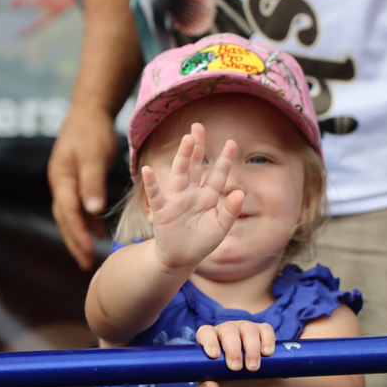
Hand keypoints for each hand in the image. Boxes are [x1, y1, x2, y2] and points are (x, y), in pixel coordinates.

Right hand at [47, 105, 120, 269]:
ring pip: (70, 215)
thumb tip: (92, 211)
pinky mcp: (74, 180)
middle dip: (75, 242)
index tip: (89, 252)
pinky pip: (77, 207)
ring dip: (79, 235)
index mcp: (61, 180)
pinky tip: (99, 230)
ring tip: (90, 254)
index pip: (69, 214)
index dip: (78, 234)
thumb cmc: (92, 131)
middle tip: (86, 265)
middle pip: (65, 220)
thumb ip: (92, 183)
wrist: (88, 110)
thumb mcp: (93, 156)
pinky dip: (86, 221)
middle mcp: (60, 184)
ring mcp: (65, 182)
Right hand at [143, 123, 243, 271]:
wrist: (181, 259)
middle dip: (197, 147)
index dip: (225, 159)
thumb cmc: (202, 242)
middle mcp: (192, 193)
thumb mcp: (220, 228)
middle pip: (195, 166)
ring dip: (183, 157)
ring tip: (186, 139)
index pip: (218, 174)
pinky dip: (151, 183)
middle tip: (198, 127)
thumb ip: (230, 211)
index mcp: (208, 196)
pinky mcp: (162, 211)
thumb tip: (239, 192)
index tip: (232, 142)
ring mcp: (176, 200)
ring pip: (180, 174)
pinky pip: (156, 195)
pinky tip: (147, 170)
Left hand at [195, 320, 275, 386]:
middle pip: (228, 331)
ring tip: (252, 367)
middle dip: (232, 349)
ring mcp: (245, 328)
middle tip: (235, 368)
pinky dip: (267, 340)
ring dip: (251, 349)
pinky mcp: (263, 330)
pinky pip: (266, 330)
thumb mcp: (216, 384)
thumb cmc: (226, 377)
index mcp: (211, 338)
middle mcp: (227, 329)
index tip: (214, 355)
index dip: (209, 341)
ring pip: (248, 330)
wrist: (250, 378)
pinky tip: (267, 353)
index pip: (205, 332)